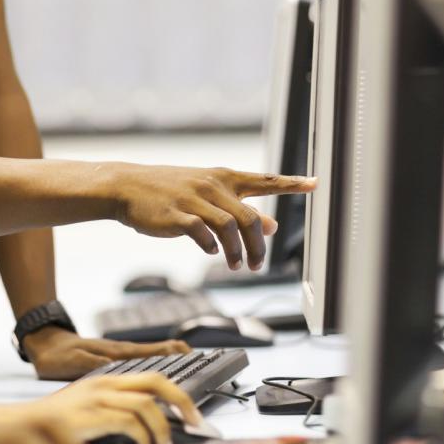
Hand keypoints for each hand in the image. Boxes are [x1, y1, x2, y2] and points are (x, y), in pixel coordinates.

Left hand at [23, 327, 189, 379]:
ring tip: (186, 356)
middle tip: (196, 354)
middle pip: (152, 352)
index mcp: (112, 353)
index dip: (166, 353)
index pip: (146, 353)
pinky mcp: (109, 357)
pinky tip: (156, 363)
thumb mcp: (71, 361)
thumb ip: (91, 364)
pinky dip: (152, 358)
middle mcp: (118, 352)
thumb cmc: (55, 355)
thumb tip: (112, 366)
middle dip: (174, 353)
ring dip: (166, 355)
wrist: (42, 343)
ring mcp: (115, 353)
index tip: (186, 352)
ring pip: (146, 354)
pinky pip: (136, 358)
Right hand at [28, 373, 206, 443]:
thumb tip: (150, 433)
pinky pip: (124, 423)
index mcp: (103, 383)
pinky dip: (138, 439)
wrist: (11, 428)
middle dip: (183, 402)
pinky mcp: (81, 417)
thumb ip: (116, 418)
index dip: (179, 395)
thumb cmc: (48, 428)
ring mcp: (90, 399)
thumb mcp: (87, 417)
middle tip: (195, 424)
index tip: (194, 415)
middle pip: (155, 382)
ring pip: (144, 406)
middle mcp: (100, 386)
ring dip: (159, 431)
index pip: (152, 378)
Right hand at [101, 164, 315, 269]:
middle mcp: (212, 185)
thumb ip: (238, 208)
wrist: (127, 186)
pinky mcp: (176, 214)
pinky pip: (203, 233)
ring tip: (236, 266)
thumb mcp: (207, 195)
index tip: (316, 184)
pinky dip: (212, 246)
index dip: (292, 183)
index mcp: (223, 177)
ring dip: (237, 252)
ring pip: (229, 227)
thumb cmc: (168, 191)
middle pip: (249, 217)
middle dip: (258, 245)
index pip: (264, 180)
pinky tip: (212, 253)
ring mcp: (194, 199)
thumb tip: (271, 226)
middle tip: (257, 264)